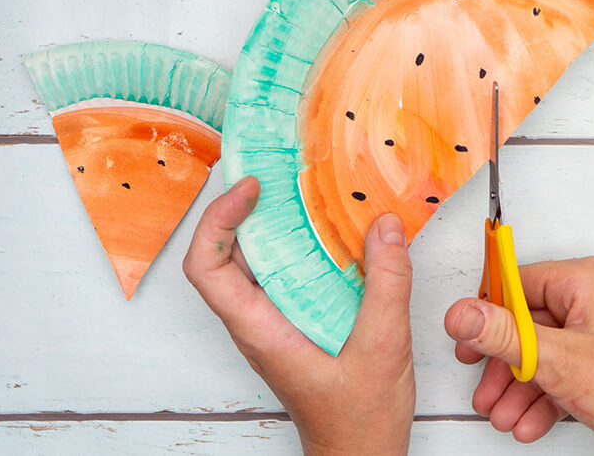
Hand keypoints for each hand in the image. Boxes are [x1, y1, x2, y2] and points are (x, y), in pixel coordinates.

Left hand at [184, 176, 415, 454]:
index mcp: (261, 331)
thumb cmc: (359, 422)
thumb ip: (386, 285)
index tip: (250, 188)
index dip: (217, 220)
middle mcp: (259, 323)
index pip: (207, 268)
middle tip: (270, 171)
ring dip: (269, 225)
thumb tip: (384, 227)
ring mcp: (276, 324)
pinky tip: (330, 231)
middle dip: (239, 208)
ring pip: (255, 264)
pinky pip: (285, 275)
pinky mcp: (297, 324)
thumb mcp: (383, 349)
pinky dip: (298, 245)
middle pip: (225, 256)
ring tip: (297, 188)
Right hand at [444, 257, 593, 455]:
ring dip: (521, 387)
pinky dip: (548, 393)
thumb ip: (503, 335)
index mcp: (584, 279)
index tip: (466, 344)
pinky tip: (532, 422)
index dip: (486, 316)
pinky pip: (569, 366)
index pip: (516, 284)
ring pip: (547, 350)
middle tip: (484, 392)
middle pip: (529, 322)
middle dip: (504, 365)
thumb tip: (461, 312)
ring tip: (505, 416)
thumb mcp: (557, 361)